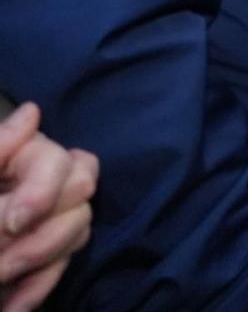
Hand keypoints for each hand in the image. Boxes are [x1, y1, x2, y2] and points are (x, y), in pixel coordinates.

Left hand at [0, 102, 96, 311]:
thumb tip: (32, 115)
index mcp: (13, 157)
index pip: (57, 160)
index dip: (43, 190)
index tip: (12, 224)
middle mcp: (34, 179)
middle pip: (80, 191)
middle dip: (42, 232)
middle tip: (1, 260)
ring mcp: (43, 217)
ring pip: (79, 227)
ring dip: (39, 259)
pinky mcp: (41, 254)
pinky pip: (62, 264)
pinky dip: (37, 287)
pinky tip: (10, 306)